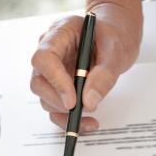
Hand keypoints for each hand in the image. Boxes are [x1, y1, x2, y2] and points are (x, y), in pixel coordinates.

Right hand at [30, 0, 142, 131]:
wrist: (115, 39)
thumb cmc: (113, 37)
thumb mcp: (116, 51)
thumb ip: (104, 74)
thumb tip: (88, 102)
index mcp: (60, 33)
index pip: (44, 58)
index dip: (55, 81)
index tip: (72, 100)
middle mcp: (50, 52)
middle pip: (39, 82)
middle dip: (57, 101)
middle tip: (80, 110)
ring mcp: (51, 71)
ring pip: (45, 98)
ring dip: (65, 113)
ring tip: (91, 116)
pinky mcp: (57, 86)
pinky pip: (55, 107)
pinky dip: (68, 119)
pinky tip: (87, 122)